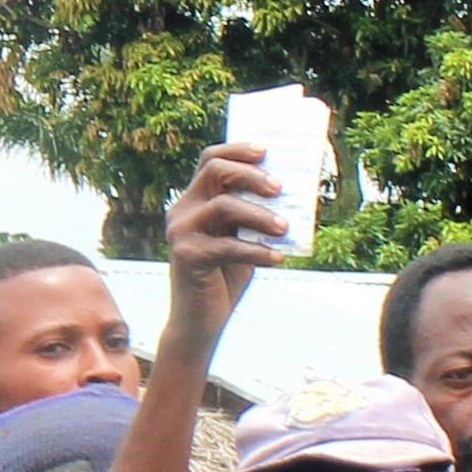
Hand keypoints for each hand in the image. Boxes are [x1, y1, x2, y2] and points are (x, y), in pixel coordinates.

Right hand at [158, 144, 290, 325]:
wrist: (200, 321)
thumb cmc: (224, 276)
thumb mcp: (240, 237)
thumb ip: (253, 214)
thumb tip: (289, 193)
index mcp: (195, 200)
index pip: (210, 160)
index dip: (237, 150)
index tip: (266, 151)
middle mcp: (182, 210)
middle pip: (215, 171)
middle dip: (251, 175)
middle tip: (279, 188)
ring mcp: (181, 232)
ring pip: (224, 205)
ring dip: (260, 214)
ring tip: (284, 228)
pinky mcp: (186, 256)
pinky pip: (228, 246)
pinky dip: (257, 251)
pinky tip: (278, 259)